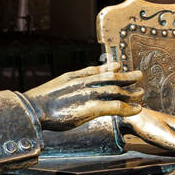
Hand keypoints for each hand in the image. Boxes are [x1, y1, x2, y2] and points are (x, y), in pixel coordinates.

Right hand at [25, 64, 143, 130]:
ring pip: (115, 91)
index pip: (95, 70)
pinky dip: (127, 107)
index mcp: (74, 77)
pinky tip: (137, 109)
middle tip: (138, 75)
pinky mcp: (91, 107)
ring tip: (141, 92)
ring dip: (130, 91)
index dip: (109, 68)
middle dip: (125, 76)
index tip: (118, 65)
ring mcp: (89, 94)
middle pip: (110, 78)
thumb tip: (61, 89)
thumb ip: (63, 86)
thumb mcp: (51, 88)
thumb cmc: (38, 103)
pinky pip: (115, 106)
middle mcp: (84, 83)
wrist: (34, 108)